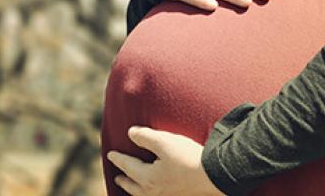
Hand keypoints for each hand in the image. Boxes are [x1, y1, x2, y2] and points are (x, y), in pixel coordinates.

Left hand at [107, 126, 223, 195]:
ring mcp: (167, 195)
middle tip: (118, 177)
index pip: (128, 167)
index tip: (110, 154)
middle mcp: (155, 191)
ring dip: (135, 190)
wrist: (214, 176)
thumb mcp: (164, 142)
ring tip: (133, 185)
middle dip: (125, 181)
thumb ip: (145, 136)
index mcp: (148, 178)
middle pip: (134, 187)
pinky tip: (156, 188)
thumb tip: (130, 134)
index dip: (118, 159)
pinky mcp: (179, 195)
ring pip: (144, 195)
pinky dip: (149, 193)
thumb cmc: (188, 157)